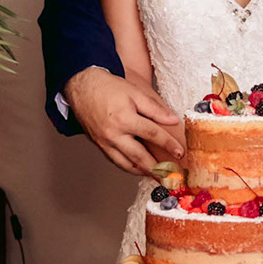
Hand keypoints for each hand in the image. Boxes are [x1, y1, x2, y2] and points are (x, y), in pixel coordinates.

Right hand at [66, 67, 184, 175]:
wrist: (82, 86)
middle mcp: (113, 134)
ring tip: (158, 177)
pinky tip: (139, 168)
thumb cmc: (108, 87)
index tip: (180, 152)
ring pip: (126, 164)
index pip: (152, 135)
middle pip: (140, 157)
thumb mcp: (135, 93)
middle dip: (158, 168)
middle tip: (171, 176)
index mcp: (124, 119)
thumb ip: (155, 109)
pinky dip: (129, 167)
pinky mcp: (99, 145)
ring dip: (144, 172)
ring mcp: (104, 142)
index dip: (169, 144)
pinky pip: (116, 161)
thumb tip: (173, 120)